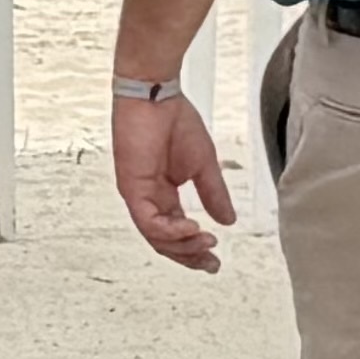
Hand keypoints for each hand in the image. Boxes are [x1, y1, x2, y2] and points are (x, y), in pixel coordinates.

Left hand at [113, 92, 235, 272]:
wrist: (156, 95)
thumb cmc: (173, 120)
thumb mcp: (204, 165)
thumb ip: (214, 194)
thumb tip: (228, 219)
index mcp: (163, 194)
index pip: (177, 232)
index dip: (195, 249)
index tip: (215, 260)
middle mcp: (148, 198)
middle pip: (164, 241)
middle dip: (189, 255)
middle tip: (211, 263)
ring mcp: (138, 194)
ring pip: (156, 236)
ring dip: (182, 244)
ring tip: (205, 241)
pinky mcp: (131, 187)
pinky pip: (148, 220)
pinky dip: (169, 229)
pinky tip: (190, 227)